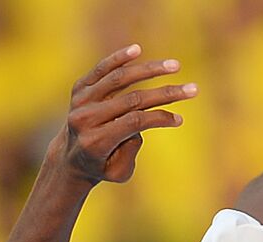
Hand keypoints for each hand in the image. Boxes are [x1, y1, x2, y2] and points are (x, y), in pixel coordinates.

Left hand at [53, 44, 197, 184]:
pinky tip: (138, 49)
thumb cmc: (103, 166)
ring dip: (149, 70)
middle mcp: (85, 119)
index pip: (134, 122)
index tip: (180, 119)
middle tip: (192, 89)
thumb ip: (131, 148)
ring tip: (175, 66)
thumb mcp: (120, 171)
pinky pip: (101, 70)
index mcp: (96, 142)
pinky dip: (119, 59)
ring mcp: (80, 101)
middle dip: (165, 93)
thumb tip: (143, 120)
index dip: (159, 118)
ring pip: (118, 79)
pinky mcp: (79, 88)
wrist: (70, 158)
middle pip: (132, 99)